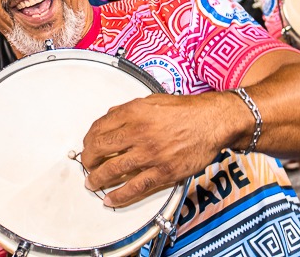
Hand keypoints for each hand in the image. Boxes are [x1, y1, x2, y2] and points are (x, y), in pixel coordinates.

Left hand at [81, 93, 229, 207]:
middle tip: (87, 163)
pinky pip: (135, 187)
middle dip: (88, 158)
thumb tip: (110, 116)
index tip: (87, 144)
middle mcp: (138, 132)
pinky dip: (119, 196)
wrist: (212, 121)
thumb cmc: (186, 110)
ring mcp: (150, 154)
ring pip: (112, 169)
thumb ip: (129, 108)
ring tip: (92, 182)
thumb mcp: (152, 100)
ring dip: (97, 178)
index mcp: (134, 112)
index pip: (99, 127)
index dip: (89, 138)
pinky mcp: (162, 172)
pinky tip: (110, 199)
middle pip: (100, 148)